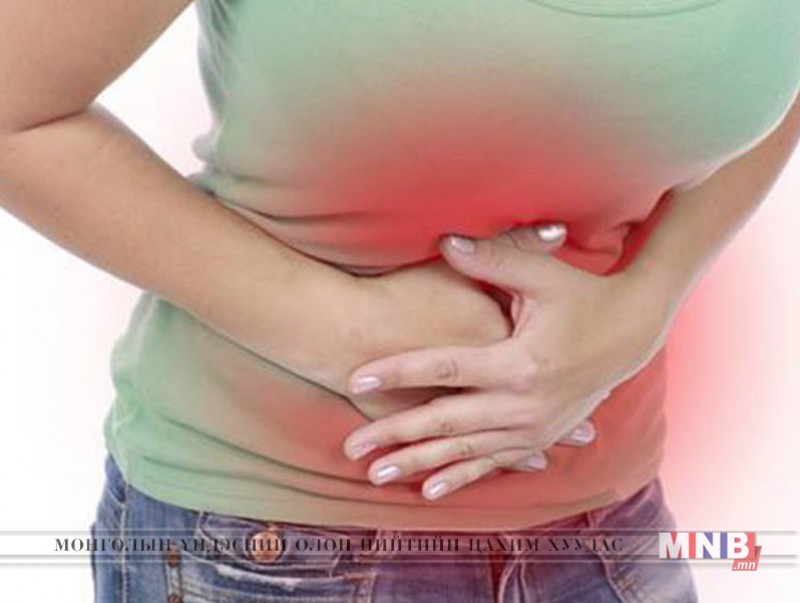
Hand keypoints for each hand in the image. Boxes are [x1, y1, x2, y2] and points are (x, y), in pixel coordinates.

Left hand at [341, 225, 672, 499]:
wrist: (634, 332)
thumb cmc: (587, 298)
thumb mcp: (543, 276)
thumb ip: (493, 258)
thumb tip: (445, 239)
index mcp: (520, 363)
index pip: (445, 370)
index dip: (398, 371)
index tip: (357, 375)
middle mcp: (525, 404)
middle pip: (446, 422)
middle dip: (396, 435)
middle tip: (353, 448)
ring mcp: (534, 427)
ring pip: (465, 451)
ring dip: (419, 463)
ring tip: (376, 474)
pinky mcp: (540, 437)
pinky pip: (494, 463)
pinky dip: (461, 476)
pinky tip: (429, 491)